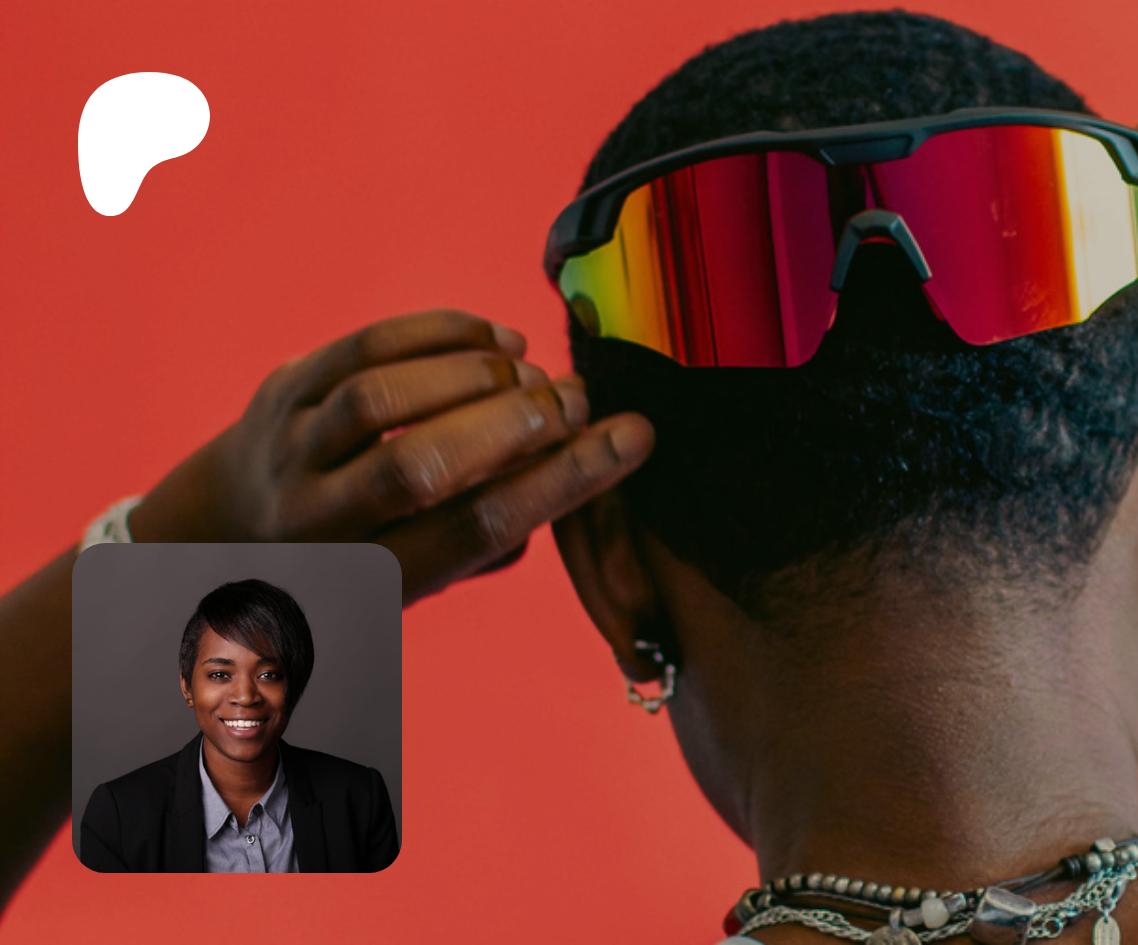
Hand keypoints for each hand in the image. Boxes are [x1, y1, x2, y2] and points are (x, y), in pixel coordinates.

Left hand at [130, 309, 653, 602]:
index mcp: (366, 581)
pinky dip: (441, 336)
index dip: (562, 482)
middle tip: (579, 401)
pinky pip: (363, 348)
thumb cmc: (360, 556)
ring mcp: (289, 451)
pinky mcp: (282, 389)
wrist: (229, 529)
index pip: (473, 531)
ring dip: (476, 378)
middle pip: (420, 469)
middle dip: (516, 427)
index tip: (632, 439)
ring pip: (382, 400)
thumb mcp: (418, 581)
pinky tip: (496, 343)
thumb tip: (577, 466)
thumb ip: (489, 541)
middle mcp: (317, 522)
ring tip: (533, 375)